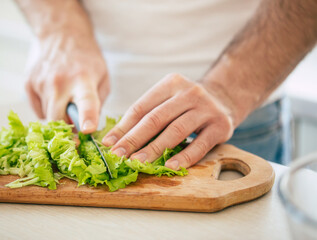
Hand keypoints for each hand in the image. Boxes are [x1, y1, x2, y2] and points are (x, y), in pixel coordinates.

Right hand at [25, 33, 108, 132]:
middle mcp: (59, 82)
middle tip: (76, 124)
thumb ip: (98, 104)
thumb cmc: (86, 58)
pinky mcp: (28, 84)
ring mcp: (41, 83)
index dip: (87, 117)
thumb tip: (88, 128)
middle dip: (67, 129)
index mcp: (83, 80)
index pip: (86, 102)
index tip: (87, 129)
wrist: (61, 33)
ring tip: (65, 97)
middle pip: (58, 119)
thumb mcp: (103, 77)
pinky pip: (38, 110)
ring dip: (58, 115)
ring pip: (48, 117)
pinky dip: (48, 108)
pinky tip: (54, 93)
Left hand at [102, 73, 234, 169]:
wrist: (225, 98)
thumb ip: (146, 115)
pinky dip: (184, 157)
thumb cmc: (187, 104)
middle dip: (133, 139)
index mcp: (170, 84)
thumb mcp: (168, 100)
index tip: (108, 143)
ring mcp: (206, 108)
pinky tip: (170, 167)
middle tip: (118, 156)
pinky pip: (200, 144)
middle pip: (155, 119)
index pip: (141, 108)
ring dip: (154, 149)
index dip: (123, 127)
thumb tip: (114, 139)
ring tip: (138, 163)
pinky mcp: (221, 125)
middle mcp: (189, 93)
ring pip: (175, 131)